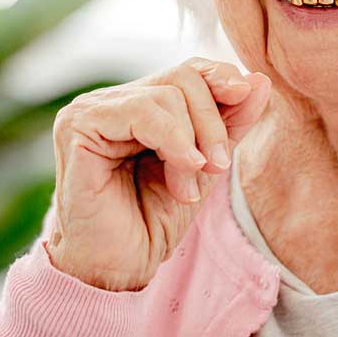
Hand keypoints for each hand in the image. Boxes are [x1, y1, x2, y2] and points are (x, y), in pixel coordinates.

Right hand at [44, 56, 270, 290]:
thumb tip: (259, 80)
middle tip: (217, 167)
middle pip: (182, 77)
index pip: (188, 70)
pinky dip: (173, 139)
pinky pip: (141, 111)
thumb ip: (230, 122)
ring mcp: (91, 110)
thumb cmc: (153, 220)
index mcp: (139, 105)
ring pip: (166, 94)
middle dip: (212, 122)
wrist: (121, 265)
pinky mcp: (78, 125)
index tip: (245, 96)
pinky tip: (181, 170)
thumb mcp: (205, 165)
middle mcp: (113, 101)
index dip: (221, 78)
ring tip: (187, 185)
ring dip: (192, 141)